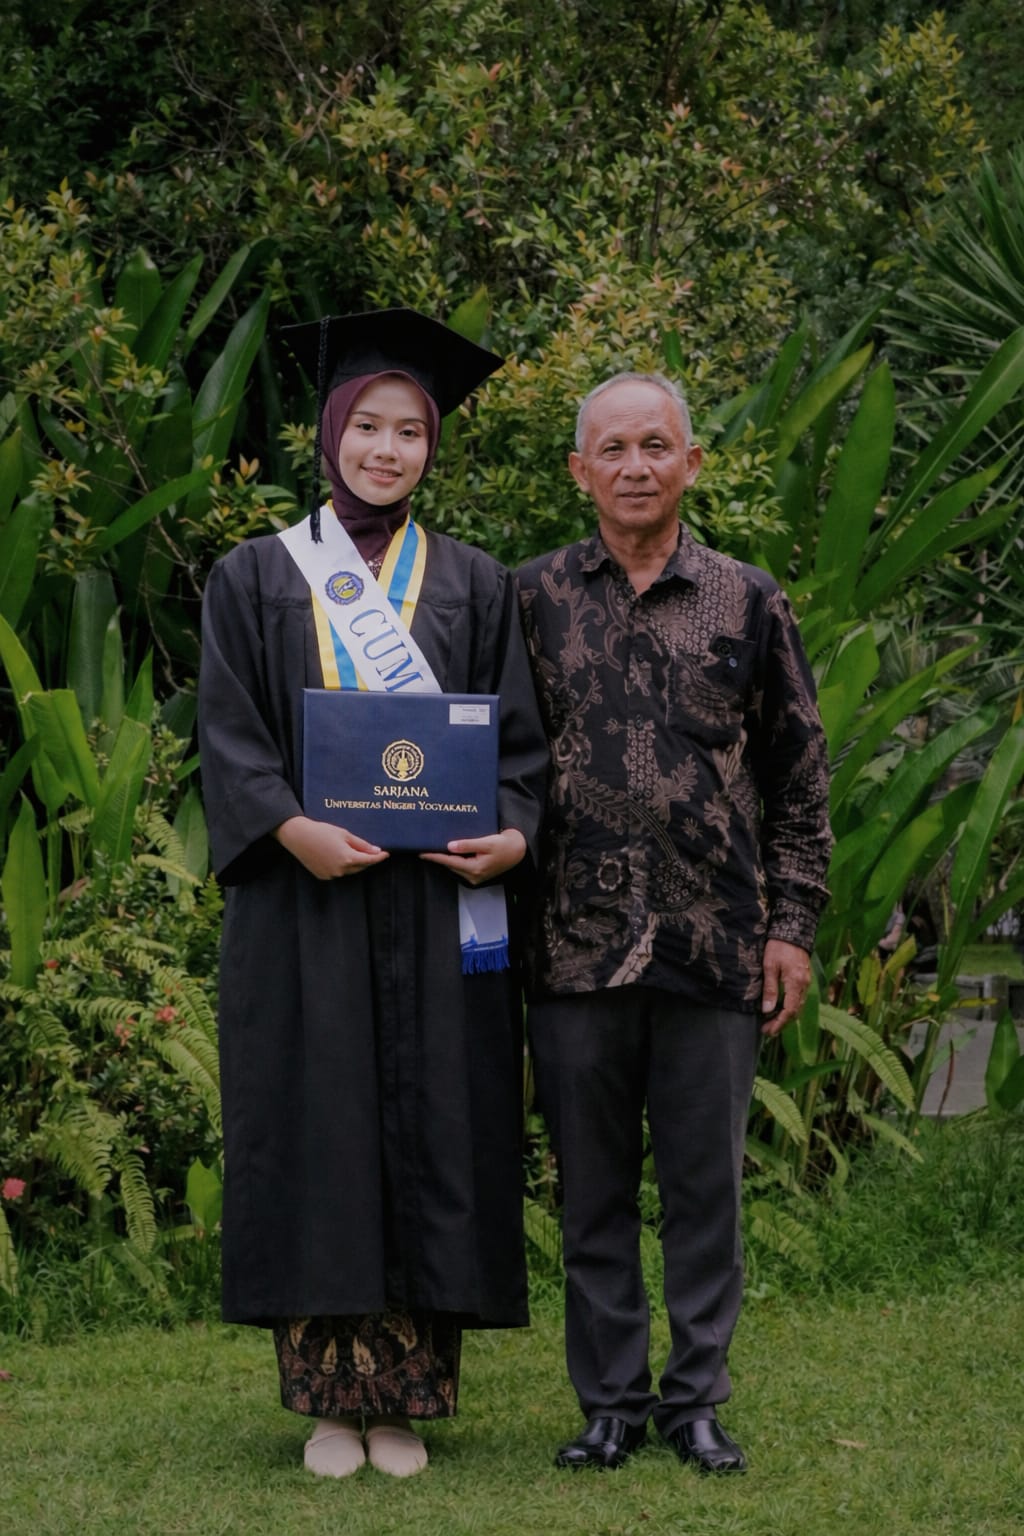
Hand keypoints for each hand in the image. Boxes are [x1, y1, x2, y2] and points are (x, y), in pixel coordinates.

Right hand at [273, 816, 388, 879]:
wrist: (298, 836)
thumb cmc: (321, 831)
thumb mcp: (344, 834)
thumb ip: (361, 844)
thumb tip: (376, 850)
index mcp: (347, 858)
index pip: (369, 860)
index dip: (379, 857)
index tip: (386, 854)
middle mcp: (340, 870)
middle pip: (360, 866)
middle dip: (366, 859)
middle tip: (370, 850)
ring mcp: (331, 875)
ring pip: (349, 870)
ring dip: (353, 863)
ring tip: (350, 850)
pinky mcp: (323, 876)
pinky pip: (338, 872)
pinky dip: (341, 866)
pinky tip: (337, 855)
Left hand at [419, 827, 526, 885]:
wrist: (518, 851)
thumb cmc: (504, 845)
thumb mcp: (487, 843)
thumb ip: (468, 844)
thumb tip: (450, 846)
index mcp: (475, 869)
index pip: (449, 862)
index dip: (435, 856)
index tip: (421, 852)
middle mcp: (473, 876)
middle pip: (450, 865)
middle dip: (438, 857)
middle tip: (424, 847)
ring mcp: (475, 877)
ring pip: (455, 866)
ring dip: (446, 858)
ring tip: (434, 848)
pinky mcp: (477, 873)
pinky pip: (461, 866)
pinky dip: (454, 859)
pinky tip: (449, 851)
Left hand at [760, 938, 811, 1035]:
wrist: (793, 929)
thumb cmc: (779, 946)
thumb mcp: (770, 966)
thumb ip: (770, 989)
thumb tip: (767, 1010)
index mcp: (796, 983)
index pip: (789, 1011)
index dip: (779, 1023)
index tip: (768, 1031)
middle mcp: (804, 985)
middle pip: (795, 1012)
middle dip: (781, 1023)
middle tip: (767, 1030)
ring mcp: (806, 981)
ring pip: (798, 1006)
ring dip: (785, 1016)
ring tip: (771, 1022)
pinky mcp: (804, 978)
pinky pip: (799, 998)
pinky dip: (790, 1007)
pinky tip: (779, 1007)